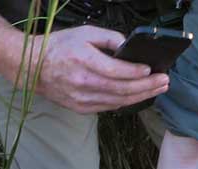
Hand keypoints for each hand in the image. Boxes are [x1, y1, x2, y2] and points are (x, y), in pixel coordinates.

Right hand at [19, 26, 168, 113]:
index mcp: (83, 60)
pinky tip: (137, 95)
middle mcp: (83, 82)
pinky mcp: (81, 108)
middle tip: (164, 82)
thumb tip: (128, 46)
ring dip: (141, 96)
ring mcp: (82, 98)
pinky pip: (109, 107)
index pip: (117, 71)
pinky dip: (126, 101)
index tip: (152, 70)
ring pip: (119, 101)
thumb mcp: (84, 33)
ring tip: (157, 89)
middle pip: (123, 89)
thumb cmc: (59, 47)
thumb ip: (108, 38)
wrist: (33, 68)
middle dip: (147, 86)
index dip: (136, 73)